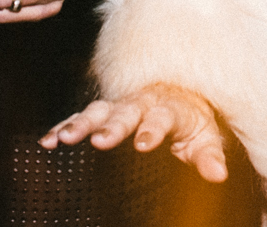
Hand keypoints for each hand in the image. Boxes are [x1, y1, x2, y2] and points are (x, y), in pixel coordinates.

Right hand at [39, 84, 227, 182]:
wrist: (176, 92)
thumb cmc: (191, 118)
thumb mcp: (206, 137)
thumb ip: (209, 156)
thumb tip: (218, 175)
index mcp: (168, 108)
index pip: (161, 118)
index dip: (152, 130)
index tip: (144, 144)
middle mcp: (140, 103)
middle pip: (124, 112)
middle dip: (112, 126)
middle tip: (99, 139)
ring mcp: (119, 105)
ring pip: (97, 111)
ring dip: (80, 124)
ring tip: (63, 138)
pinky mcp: (103, 111)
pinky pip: (79, 116)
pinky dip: (63, 126)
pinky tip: (48, 140)